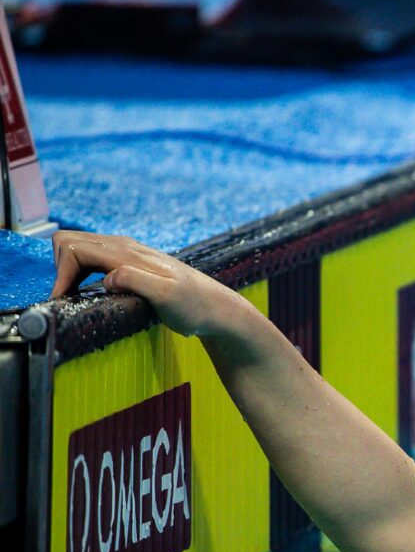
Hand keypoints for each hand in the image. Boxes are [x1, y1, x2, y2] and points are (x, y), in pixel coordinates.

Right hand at [50, 231, 248, 338]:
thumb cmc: (195, 306)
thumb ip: (136, 281)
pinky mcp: (129, 265)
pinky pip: (91, 259)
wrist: (217, 309)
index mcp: (126, 253)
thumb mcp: (167, 296)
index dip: (61, 274)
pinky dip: (79, 273)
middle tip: (67, 297)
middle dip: (59, 267)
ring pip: (78, 249)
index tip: (63, 300)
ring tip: (72, 297)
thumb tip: (107, 277)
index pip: (74, 248)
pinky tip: (87, 293)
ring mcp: (126, 254)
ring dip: (68, 270)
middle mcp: (123, 247)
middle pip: (69, 242)